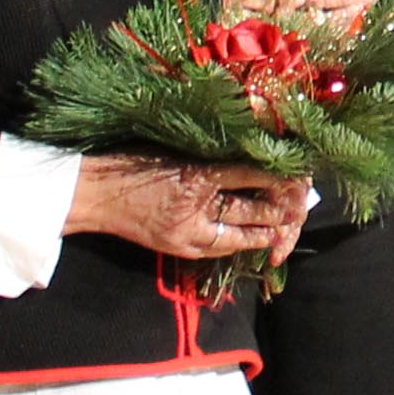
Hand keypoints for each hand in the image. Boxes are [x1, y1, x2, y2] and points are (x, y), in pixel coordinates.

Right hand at [66, 153, 307, 265]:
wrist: (93, 193)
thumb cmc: (132, 161)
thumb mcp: (175, 147)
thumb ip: (211, 152)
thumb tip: (252, 149)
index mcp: (196, 173)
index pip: (250, 173)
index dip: (277, 174)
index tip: (298, 170)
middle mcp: (196, 205)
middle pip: (250, 207)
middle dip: (278, 208)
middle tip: (300, 204)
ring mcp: (187, 231)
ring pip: (239, 234)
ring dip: (264, 230)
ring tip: (285, 227)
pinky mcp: (179, 246)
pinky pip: (219, 247)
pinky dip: (238, 242)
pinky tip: (253, 239)